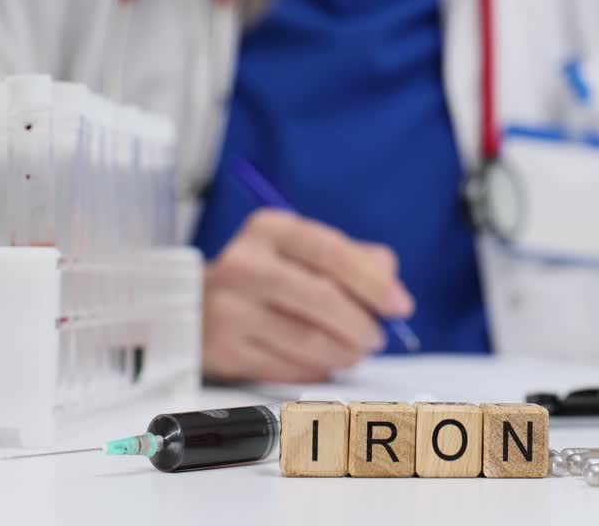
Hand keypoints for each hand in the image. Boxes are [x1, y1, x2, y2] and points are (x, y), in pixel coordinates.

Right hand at [202, 209, 413, 381]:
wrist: (198, 307)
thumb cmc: (269, 278)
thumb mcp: (304, 253)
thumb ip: (356, 261)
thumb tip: (392, 288)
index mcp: (269, 229)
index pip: (331, 252)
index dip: (373, 282)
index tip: (401, 307)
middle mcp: (243, 265)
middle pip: (322, 299)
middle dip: (361, 325)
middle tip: (377, 338)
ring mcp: (229, 309)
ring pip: (309, 340)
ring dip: (345, 352)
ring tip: (354, 351)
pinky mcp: (224, 350)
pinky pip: (289, 369)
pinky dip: (318, 370)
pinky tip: (323, 362)